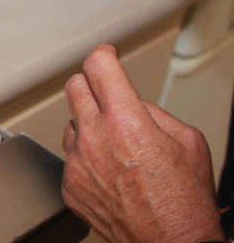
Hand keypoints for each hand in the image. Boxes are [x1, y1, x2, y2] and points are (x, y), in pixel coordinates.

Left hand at [62, 44, 223, 242]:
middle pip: (75, 87)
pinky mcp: (69, 184)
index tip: (106, 55)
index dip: (103, 55)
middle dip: (92, 85)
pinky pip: (70, 157)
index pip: (98, 66)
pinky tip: (109, 172)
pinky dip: (86, 158)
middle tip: (107, 94)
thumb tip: (132, 101)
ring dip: (88, 125)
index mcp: (126, 122)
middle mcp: (95, 139)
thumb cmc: (184, 201)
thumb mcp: (187, 141)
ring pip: (71, 123)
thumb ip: (153, 111)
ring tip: (116, 146)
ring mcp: (78, 163)